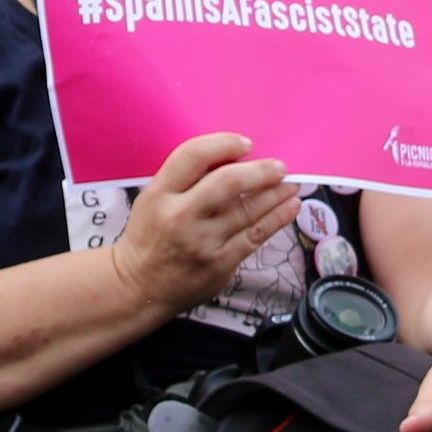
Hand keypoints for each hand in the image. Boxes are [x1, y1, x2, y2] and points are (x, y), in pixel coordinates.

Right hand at [110, 132, 298, 316]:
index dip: (223, 144)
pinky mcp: (220, 264)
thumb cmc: (149, 236)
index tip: (245, 144)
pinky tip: (290, 207)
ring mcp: (203, 242)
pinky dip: (277, 219)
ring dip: (276, 194)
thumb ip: (185, 180)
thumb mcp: (153, 200)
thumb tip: (232, 159)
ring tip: (292, 184)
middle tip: (279, 166)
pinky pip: (255, 236)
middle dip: (259, 171)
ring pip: (248, 210)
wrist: (140, 287)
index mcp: (160, 194)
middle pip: (227, 183)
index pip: (193, 156)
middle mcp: (181, 216)